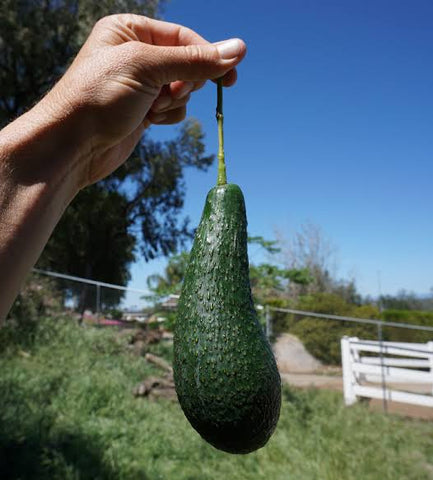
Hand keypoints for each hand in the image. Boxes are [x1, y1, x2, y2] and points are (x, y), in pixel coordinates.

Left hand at [40, 14, 246, 187]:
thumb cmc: (99, 97)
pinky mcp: (144, 110)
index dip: (208, 54)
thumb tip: (239, 49)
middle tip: (165, 93)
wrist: (73, 145)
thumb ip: (194, 60)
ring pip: (183, 89)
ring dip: (173, 102)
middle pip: (186, 63)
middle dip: (183, 82)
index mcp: (130, 30)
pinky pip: (174, 109)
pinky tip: (149, 120)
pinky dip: (169, 116)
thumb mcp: (147, 68)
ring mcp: (141, 85)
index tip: (231, 75)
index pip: (183, 37)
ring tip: (149, 109)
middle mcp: (136, 54)